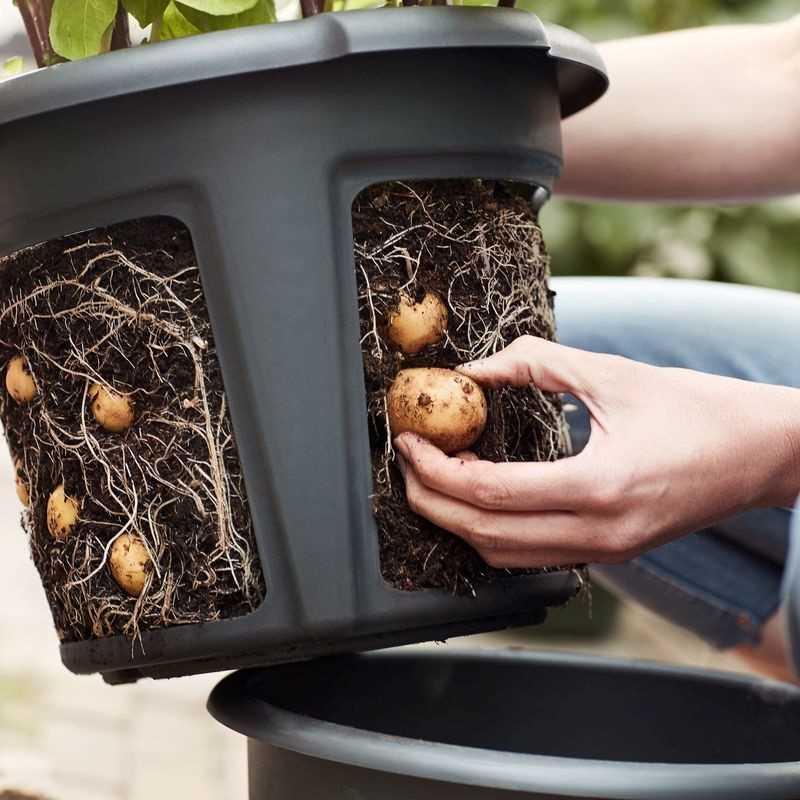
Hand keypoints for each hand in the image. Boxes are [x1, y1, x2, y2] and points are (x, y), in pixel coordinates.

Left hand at [394, 336, 799, 567]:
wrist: (764, 453)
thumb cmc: (699, 409)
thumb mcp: (613, 374)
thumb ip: (536, 364)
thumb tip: (474, 368)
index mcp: (601, 487)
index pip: (490, 493)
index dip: (435, 468)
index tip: (408, 440)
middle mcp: (600, 534)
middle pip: (484, 535)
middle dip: (430, 501)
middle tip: (406, 461)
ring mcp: (605, 553)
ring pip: (503, 557)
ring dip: (457, 522)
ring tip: (432, 478)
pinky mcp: (609, 554)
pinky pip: (531, 557)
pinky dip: (491, 534)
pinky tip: (477, 500)